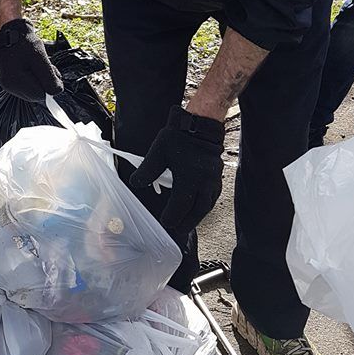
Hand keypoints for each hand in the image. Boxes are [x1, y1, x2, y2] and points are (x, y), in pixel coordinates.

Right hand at [0, 18, 63, 101]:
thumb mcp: (40, 57)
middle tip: (44, 66)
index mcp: (15, 82)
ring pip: (33, 91)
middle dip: (45, 82)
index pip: (41, 95)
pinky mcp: (11, 82)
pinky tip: (32, 67)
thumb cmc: (22, 42)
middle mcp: (10, 87)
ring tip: (37, 64)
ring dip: (40, 80)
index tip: (50, 70)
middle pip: (37, 95)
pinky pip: (28, 86)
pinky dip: (34, 78)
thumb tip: (57, 91)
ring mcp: (9, 85)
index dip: (49, 84)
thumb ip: (49, 78)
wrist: (9, 32)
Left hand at [129, 106, 223, 236]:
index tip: (165, 223)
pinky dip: (205, 205)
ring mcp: (214, 179)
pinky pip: (213, 196)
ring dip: (197, 215)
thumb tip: (135, 183)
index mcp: (190, 178)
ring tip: (188, 223)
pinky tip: (200, 206)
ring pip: (207, 205)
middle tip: (178, 231)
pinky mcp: (218, 175)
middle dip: (187, 222)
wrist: (200, 123)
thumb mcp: (157, 152)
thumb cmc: (179, 137)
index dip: (172, 217)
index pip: (180, 206)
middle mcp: (204, 182)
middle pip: (197, 210)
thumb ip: (146, 171)